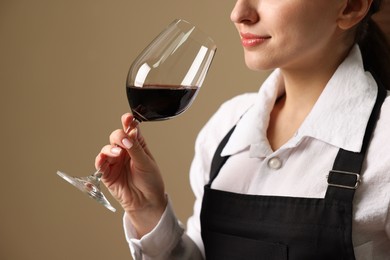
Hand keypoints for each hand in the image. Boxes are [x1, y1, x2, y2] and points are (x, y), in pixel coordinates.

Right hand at [95, 113, 166, 236]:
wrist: (147, 201)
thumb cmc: (150, 181)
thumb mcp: (146, 163)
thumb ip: (136, 149)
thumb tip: (127, 135)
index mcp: (137, 145)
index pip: (131, 129)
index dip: (128, 122)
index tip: (128, 118)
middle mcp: (125, 151)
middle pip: (116, 136)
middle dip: (118, 136)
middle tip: (124, 140)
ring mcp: (115, 161)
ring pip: (107, 148)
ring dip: (110, 148)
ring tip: (117, 153)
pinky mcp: (107, 173)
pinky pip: (100, 164)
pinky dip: (100, 160)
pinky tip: (104, 158)